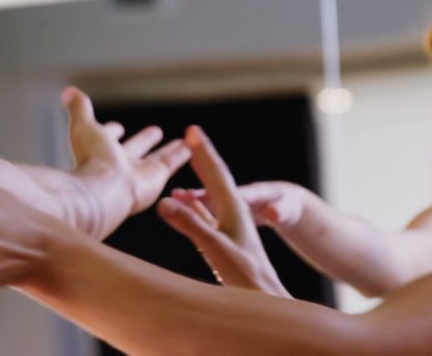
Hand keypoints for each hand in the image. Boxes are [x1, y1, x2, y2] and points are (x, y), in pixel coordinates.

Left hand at [62, 86, 190, 231]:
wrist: (104, 190)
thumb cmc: (92, 158)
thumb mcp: (83, 126)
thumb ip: (79, 109)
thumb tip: (68, 91)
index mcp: (100, 152)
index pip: (107, 139)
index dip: (112, 132)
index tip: (118, 127)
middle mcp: (120, 164)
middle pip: (135, 149)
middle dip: (143, 141)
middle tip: (155, 131)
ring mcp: (139, 173)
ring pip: (157, 158)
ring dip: (168, 150)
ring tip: (181, 142)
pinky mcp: (157, 177)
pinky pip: (173, 163)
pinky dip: (183, 154)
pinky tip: (194, 146)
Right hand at [158, 126, 290, 296]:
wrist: (266, 302)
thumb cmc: (246, 279)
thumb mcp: (216, 249)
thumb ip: (191, 224)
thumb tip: (165, 201)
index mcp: (234, 211)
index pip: (216, 173)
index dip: (203, 151)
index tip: (192, 130)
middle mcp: (233, 215)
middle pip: (216, 178)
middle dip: (202, 156)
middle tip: (191, 135)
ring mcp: (229, 228)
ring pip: (210, 195)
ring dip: (198, 177)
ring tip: (187, 163)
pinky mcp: (225, 242)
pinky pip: (205, 214)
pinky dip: (193, 203)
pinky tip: (184, 203)